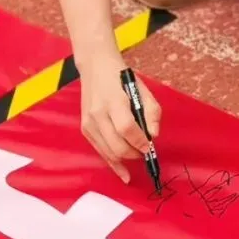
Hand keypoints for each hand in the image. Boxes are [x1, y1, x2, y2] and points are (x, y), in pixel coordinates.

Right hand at [78, 51, 161, 183]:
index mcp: (114, 101)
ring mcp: (88, 123)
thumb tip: (154, 135)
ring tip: (137, 157)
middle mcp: (98, 114)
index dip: (140, 142)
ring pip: (107, 152)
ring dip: (124, 160)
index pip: (126, 128)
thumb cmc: (122, 77)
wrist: (95, 67)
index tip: (150, 147)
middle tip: (145, 152)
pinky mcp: (84, 129)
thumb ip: (152, 111)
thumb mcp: (142, 88)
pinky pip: (100, 150)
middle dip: (134, 153)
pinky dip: (112, 162)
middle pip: (116, 145)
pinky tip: (122, 171)